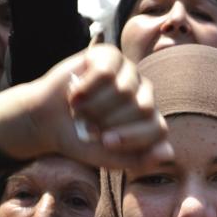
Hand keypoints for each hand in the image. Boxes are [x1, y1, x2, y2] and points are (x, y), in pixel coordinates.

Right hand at [0, 45, 171, 168]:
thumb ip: (140, 161)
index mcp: (151, 120)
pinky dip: (86, 88)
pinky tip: (74, 95)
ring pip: (124, 90)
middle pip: (142, 108)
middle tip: (90, 126)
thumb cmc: (82, 140)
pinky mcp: (110, 56)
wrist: (47, 121)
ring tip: (81, 111)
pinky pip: (105, 73)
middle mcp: (146, 94)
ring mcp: (130, 73)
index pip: (158, 128)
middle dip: (110, 122)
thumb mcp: (110, 158)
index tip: (104, 143)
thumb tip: (168, 153)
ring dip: (95, 106)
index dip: (131, 138)